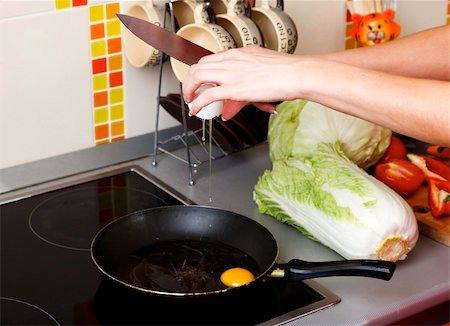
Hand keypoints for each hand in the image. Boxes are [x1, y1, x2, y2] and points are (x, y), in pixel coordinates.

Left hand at [182, 45, 301, 119]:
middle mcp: (232, 60)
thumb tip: (240, 104)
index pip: (212, 58)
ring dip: (189, 89)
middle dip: (191, 80)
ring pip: (197, 77)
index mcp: (240, 53)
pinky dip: (196, 103)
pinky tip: (195, 110)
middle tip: (192, 91)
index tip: (202, 81)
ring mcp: (231, 73)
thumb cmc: (287, 72)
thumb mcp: (263, 73)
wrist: (296, 74)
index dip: (202, 71)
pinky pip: (206, 96)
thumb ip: (249, 87)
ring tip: (190, 100)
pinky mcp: (233, 88)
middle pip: (199, 65)